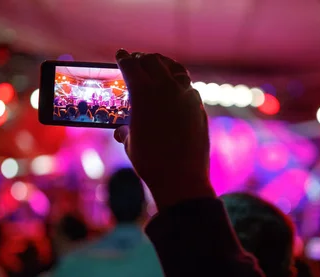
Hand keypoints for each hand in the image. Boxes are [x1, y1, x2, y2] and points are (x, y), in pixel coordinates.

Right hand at [114, 50, 214, 209]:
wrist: (181, 178)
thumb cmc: (150, 163)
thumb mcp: (130, 143)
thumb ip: (125, 130)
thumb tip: (121, 131)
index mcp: (142, 92)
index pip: (130, 65)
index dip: (122, 58)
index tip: (120, 55)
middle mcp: (165, 87)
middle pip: (152, 61)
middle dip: (141, 59)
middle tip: (137, 59)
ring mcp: (186, 94)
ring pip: (173, 69)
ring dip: (162, 65)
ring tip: (158, 66)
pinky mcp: (199, 105)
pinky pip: (187, 85)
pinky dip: (178, 81)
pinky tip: (175, 87)